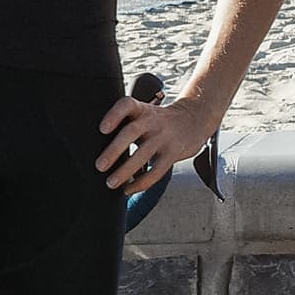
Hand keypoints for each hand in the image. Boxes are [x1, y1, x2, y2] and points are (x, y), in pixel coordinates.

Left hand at [97, 88, 224, 194]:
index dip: (114, 116)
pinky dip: (142, 182)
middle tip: (100, 166)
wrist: (195, 120)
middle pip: (132, 132)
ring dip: (125, 171)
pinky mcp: (173, 152)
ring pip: (143, 154)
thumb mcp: (144, 114)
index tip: (102, 129)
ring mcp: (164, 137)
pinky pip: (157, 170)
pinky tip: (129, 189)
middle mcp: (152, 121)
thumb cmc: (159, 121)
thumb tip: (100, 151)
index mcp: (142, 110)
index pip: (126, 105)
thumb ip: (125, 125)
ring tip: (111, 183)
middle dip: (115, 150)